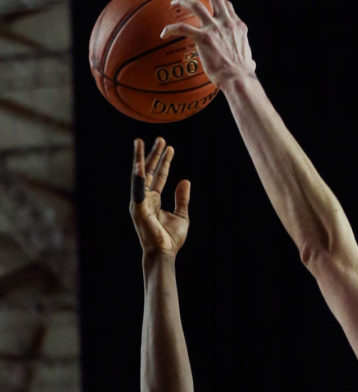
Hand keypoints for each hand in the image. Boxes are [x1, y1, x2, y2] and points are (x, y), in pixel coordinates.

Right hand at [129, 137, 189, 255]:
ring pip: (139, 176)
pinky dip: (138, 177)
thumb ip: (182, 198)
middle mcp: (144, 198)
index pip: (159, 176)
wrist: (164, 253)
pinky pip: (137, 190)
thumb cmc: (170, 238)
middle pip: (149, 171)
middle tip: (160, 138)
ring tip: (140, 142)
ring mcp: (139, 202)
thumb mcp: (181, 215)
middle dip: (153, 154)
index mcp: (153, 200)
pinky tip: (139, 164)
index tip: (169, 147)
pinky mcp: (137, 208)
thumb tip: (185, 180)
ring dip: (140, 159)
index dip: (165, 161)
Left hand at [161, 0, 256, 88]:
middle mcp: (226, 23)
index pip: (228, 8)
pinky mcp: (203, 38)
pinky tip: (163, 33)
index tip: (216, 2)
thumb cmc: (243, 75)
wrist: (238, 79)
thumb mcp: (249, 62)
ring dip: (183, 0)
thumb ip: (248, 59)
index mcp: (238, 27)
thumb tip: (251, 64)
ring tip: (174, 2)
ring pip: (195, 5)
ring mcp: (214, 29)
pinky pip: (182, 28)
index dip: (221, 2)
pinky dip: (170, 29)